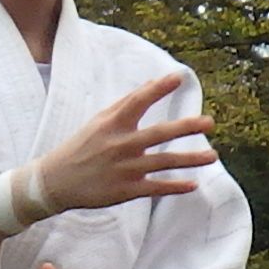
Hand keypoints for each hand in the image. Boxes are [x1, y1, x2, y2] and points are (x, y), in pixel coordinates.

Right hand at [29, 75, 216, 218]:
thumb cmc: (80, 147)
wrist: (55, 181)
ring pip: (163, 162)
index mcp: (112, 124)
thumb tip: (152, 84)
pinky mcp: (125, 190)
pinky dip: (175, 187)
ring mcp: (124, 168)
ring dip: (190, 159)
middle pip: (159, 133)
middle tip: (209, 122)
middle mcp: (120, 144)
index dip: (159, 88)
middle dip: (186, 127)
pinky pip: (155, 188)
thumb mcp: (98, 122)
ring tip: (213, 155)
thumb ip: (125, 104)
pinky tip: (194, 185)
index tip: (179, 77)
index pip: (138, 101)